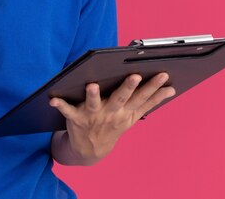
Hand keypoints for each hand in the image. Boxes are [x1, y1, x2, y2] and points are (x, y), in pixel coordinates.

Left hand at [50, 72, 175, 162]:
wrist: (89, 150)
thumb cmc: (113, 124)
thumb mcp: (133, 116)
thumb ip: (151, 101)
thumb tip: (172, 88)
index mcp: (126, 112)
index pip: (142, 97)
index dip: (153, 86)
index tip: (163, 74)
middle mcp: (111, 113)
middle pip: (120, 98)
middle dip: (128, 87)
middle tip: (135, 75)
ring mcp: (93, 116)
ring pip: (93, 104)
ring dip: (92, 95)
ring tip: (92, 85)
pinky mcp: (75, 118)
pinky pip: (67, 111)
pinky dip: (59, 105)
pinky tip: (52, 99)